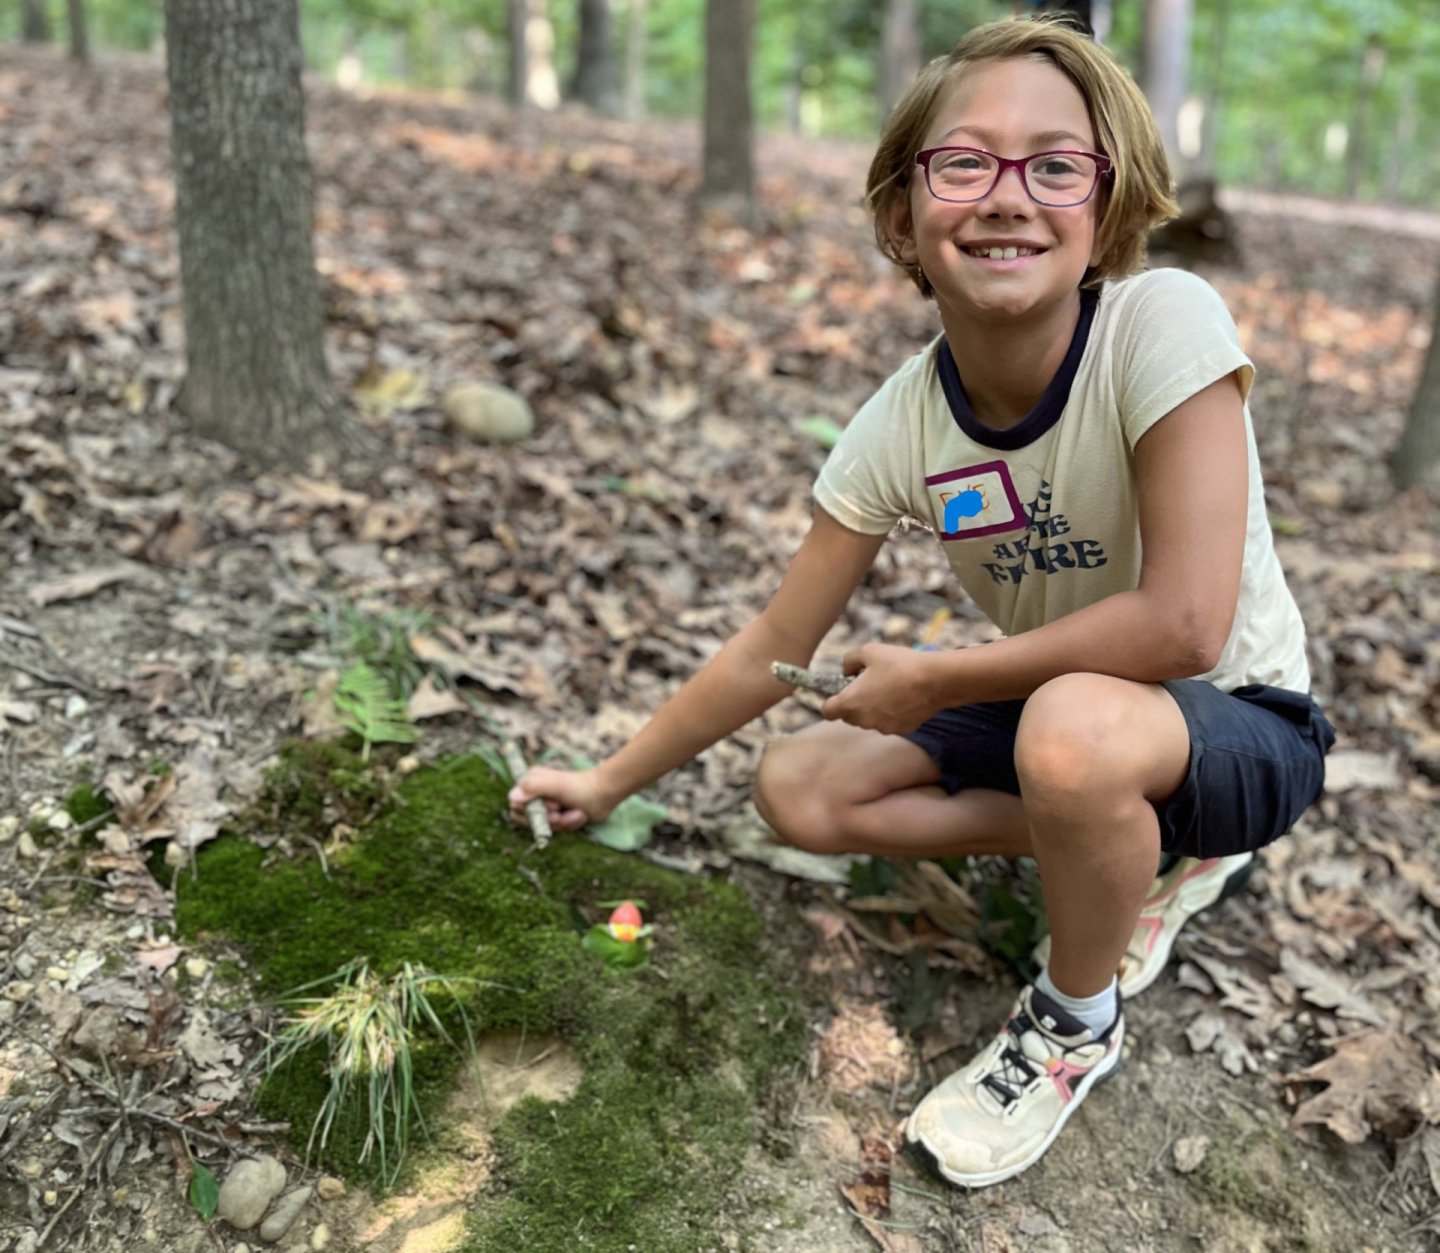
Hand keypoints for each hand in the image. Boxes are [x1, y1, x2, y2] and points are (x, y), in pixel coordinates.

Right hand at [508, 766, 618, 831]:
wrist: (604, 794)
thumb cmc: (579, 787)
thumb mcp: (555, 784)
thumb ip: (533, 787)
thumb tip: (512, 797)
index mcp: (531, 782)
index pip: (516, 806)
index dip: (531, 812)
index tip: (550, 806)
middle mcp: (537, 794)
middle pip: (530, 820)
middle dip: (548, 820)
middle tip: (561, 811)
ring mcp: (549, 806)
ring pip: (545, 827)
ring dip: (563, 822)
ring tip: (575, 812)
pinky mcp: (560, 816)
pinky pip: (558, 830)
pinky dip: (570, 824)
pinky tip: (579, 815)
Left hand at [820, 642, 937, 735]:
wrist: (935, 680)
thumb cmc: (899, 664)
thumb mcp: (868, 651)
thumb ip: (849, 660)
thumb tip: (846, 671)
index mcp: (850, 703)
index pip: (827, 711)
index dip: (831, 701)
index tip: (841, 691)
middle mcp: (864, 721)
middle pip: (849, 716)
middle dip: (853, 703)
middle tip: (868, 684)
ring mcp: (883, 728)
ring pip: (870, 719)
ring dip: (873, 708)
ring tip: (889, 687)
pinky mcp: (902, 730)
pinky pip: (889, 722)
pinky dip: (891, 713)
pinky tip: (903, 697)